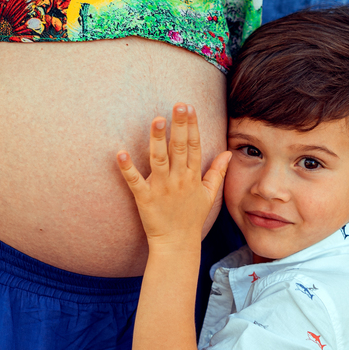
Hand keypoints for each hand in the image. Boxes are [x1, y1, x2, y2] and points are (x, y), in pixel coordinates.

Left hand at [117, 103, 231, 244]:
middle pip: (180, 148)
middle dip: (179, 126)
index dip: (192, 126)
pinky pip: (135, 181)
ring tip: (157, 120)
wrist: (177, 244)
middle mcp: (179, 180)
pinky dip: (127, 168)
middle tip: (178, 105)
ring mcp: (161, 189)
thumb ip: (217, 172)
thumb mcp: (209, 194)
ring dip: (157, 140)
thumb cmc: (192, 218)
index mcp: (193, 176)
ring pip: (159, 160)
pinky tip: (120, 153)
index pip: (195, 146)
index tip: (190, 107)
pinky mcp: (145, 199)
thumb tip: (228, 153)